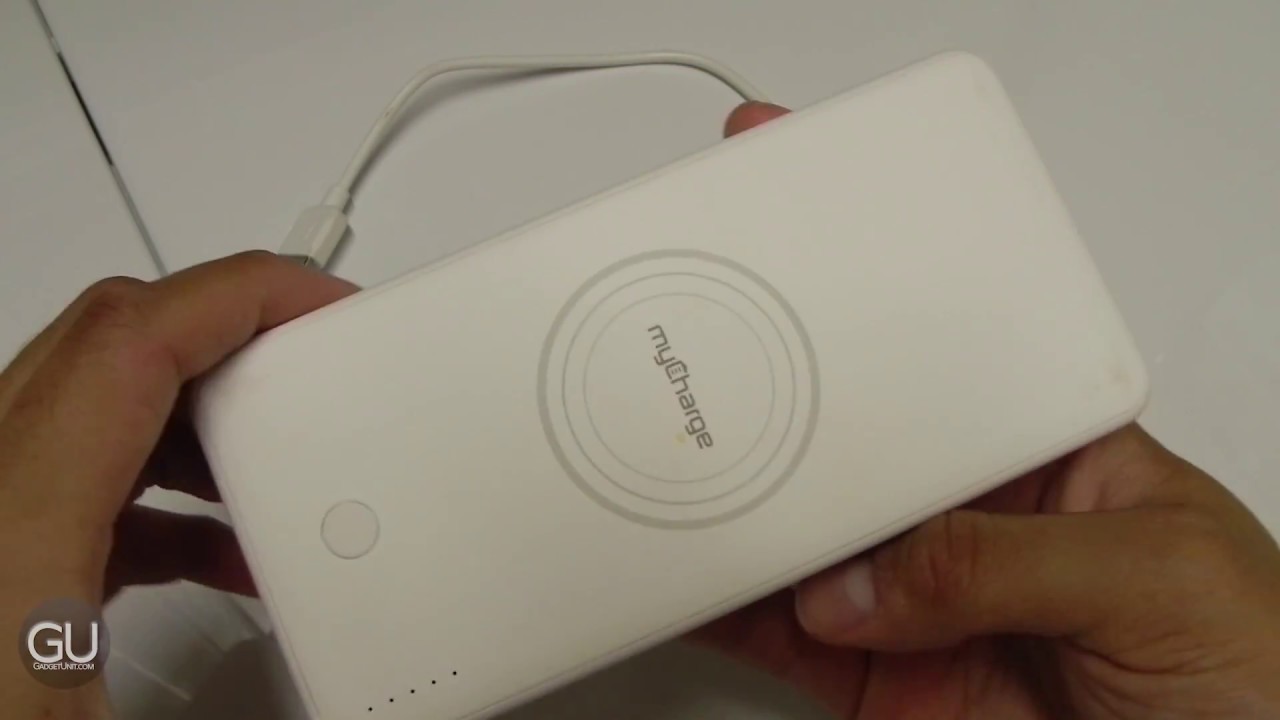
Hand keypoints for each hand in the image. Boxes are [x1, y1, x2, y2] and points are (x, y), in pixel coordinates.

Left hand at [0, 252, 355, 715]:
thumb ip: (222, 707)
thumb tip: (332, 698)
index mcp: (13, 524)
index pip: (134, 342)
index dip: (243, 299)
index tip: (321, 306)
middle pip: (113, 342)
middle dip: (231, 334)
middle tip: (310, 362)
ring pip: (96, 397)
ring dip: (196, 406)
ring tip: (273, 454)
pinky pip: (79, 465)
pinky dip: (157, 477)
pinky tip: (208, 543)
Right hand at [695, 103, 1279, 718]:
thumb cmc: (1263, 679)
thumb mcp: (1156, 577)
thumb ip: (1007, 560)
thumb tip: (867, 576)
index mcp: (1055, 458)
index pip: (945, 379)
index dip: (874, 331)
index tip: (805, 282)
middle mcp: (978, 522)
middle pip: (858, 458)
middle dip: (786, 424)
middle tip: (712, 386)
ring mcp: (924, 602)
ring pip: (810, 546)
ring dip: (745, 518)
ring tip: (684, 480)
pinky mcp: (886, 680)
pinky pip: (787, 636)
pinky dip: (732, 611)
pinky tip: (698, 581)